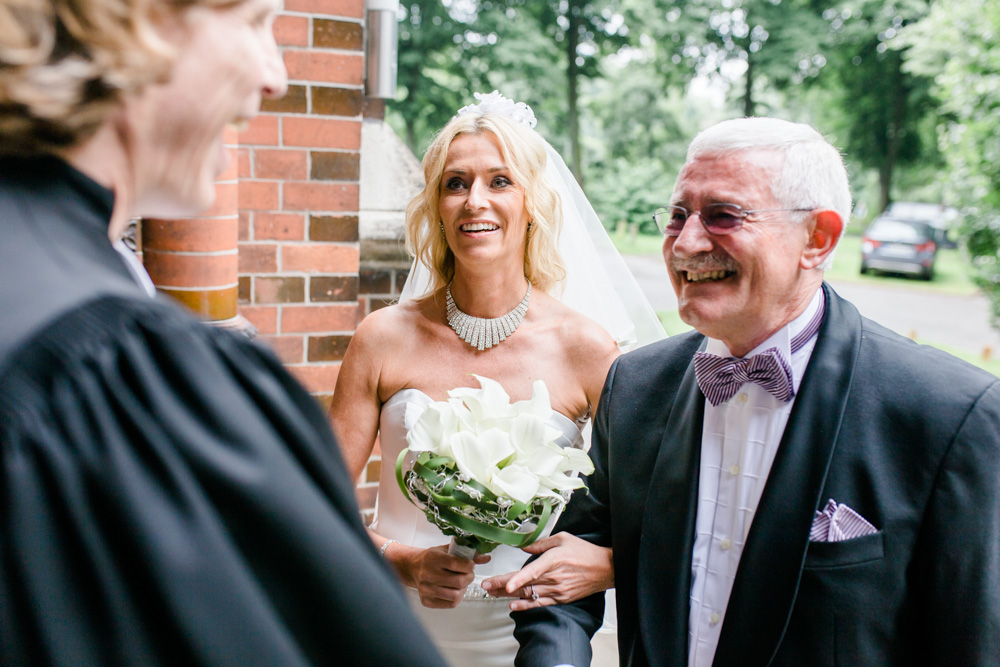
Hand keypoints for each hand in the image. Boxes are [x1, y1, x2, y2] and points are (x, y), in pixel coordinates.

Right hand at [397, 543, 490, 608]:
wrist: (413, 567)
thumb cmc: (432, 558)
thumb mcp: (447, 550)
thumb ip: (467, 553)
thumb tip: (486, 558)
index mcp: (433, 558)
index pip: (457, 564)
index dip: (469, 565)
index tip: (470, 565)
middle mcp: (428, 574)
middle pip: (459, 581)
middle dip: (469, 578)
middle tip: (468, 575)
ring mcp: (426, 589)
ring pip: (456, 595)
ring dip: (463, 589)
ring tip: (461, 583)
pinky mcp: (426, 601)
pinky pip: (450, 604)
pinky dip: (457, 597)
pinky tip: (454, 590)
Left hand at [479, 532, 612, 610]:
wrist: (605, 568)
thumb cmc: (585, 552)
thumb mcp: (563, 539)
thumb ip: (541, 543)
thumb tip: (523, 545)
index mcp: (553, 560)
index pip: (532, 572)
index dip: (517, 579)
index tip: (504, 585)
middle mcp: (554, 577)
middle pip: (524, 584)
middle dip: (502, 585)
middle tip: (486, 585)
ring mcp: (557, 590)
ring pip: (529, 594)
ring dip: (509, 594)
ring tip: (492, 593)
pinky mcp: (561, 599)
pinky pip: (540, 604)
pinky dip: (526, 605)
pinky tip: (513, 605)